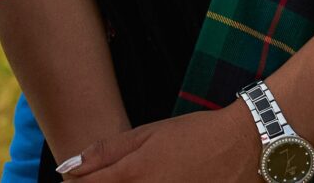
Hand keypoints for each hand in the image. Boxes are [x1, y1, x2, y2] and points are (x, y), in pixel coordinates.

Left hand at [61, 106, 257, 182]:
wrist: (246, 148)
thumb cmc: (195, 135)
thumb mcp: (147, 135)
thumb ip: (105, 152)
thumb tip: (67, 166)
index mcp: (134, 175)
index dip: (77, 182)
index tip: (75, 178)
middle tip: (104, 178)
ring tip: (140, 176)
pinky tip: (155, 181)